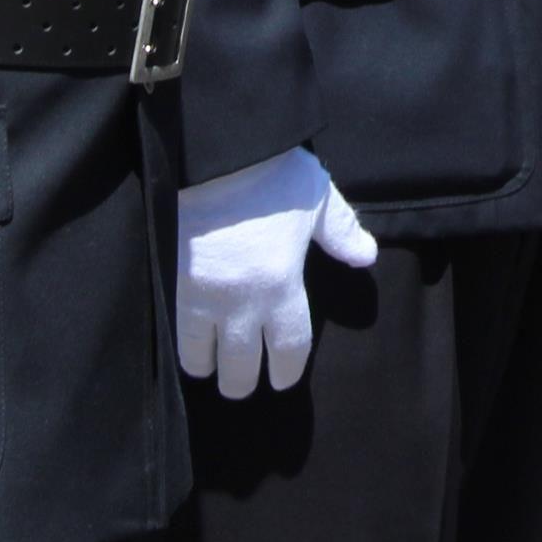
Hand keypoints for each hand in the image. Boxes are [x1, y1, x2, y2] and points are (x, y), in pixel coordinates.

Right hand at [174, 146, 378, 397]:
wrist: (213, 156)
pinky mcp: (173, 285)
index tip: (281, 380)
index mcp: (282, 286)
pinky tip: (187, 348)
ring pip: (202, 358)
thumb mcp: (318, 199)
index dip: (285, 371)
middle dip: (243, 382)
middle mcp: (242, 302)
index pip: (288, 348)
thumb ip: (342, 233)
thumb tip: (367, 257)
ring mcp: (203, 297)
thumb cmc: (271, 175)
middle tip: (242, 384)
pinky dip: (182, 347)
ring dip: (209, 368)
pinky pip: (176, 332)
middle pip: (241, 366)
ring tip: (212, 369)